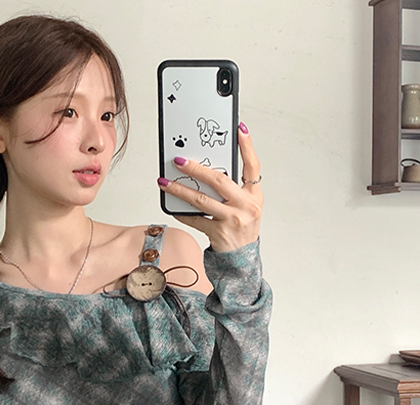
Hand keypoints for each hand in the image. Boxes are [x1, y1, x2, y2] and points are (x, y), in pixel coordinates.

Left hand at [158, 123, 262, 251]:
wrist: (242, 260)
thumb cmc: (241, 227)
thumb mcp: (245, 206)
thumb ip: (233, 189)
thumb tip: (207, 170)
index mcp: (254, 195)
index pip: (252, 166)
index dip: (247, 147)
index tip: (239, 129)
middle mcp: (245, 206)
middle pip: (219, 181)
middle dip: (197, 168)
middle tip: (179, 160)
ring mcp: (232, 220)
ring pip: (202, 200)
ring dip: (180, 189)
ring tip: (165, 182)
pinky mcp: (218, 233)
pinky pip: (196, 220)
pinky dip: (182, 213)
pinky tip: (171, 206)